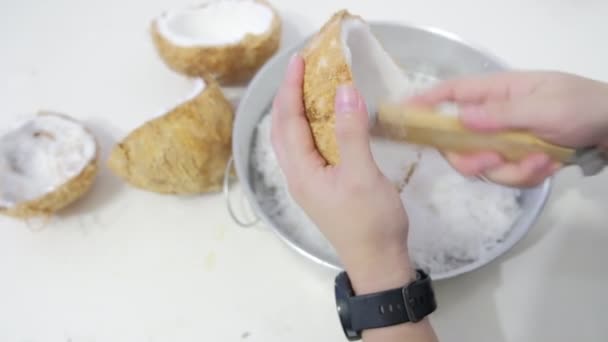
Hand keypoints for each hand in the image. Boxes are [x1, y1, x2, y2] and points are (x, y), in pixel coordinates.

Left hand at [271, 55, 437, 341]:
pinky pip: (305, 149)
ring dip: (294, 111)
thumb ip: (351, 133)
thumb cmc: (370, 221)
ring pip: (291, 140)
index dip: (291, 88)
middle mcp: (297, 176)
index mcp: (301, 172)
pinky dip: (308, 127)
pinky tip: (321, 120)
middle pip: (282, 129)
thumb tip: (344, 91)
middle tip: (301, 69)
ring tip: (307, 87)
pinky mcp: (320, 187)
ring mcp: (307, 183)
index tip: (299, 60)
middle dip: (288, 96)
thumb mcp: (362, 175)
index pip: (289, 121)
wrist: (378, 261)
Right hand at [411, 71, 607, 186]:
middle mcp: (493, 117)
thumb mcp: (543, 107)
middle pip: (458, 142)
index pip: (452, 93)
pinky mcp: (517, 159)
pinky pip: (507, 176)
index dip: (425, 102)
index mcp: (497, 92)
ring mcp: (504, 139)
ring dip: (513, 169)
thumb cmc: (580, 106)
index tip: (402, 116)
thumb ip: (501, 114)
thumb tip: (460, 118)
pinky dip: (528, 175)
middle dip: (473, 158)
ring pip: (484, 165)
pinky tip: (550, 164)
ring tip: (543, 159)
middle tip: (494, 160)